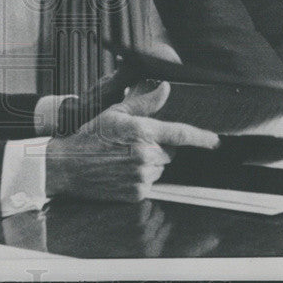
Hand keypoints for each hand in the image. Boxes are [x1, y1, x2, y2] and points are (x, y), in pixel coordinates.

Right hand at [45, 82, 219, 202]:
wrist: (67, 166)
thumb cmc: (89, 137)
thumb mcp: (114, 113)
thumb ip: (144, 102)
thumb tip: (164, 89)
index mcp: (142, 132)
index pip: (181, 134)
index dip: (202, 137)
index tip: (215, 141)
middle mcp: (145, 155)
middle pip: (169, 152)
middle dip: (157, 147)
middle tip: (131, 143)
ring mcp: (141, 176)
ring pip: (160, 168)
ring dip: (148, 163)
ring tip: (122, 158)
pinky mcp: (136, 193)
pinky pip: (150, 184)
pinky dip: (140, 178)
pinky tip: (120, 171)